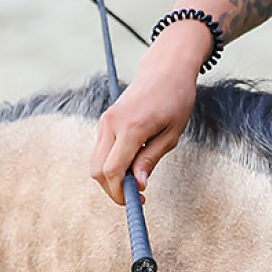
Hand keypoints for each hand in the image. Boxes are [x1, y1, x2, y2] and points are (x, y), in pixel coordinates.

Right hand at [90, 21, 208, 204]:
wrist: (165, 70)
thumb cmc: (175, 100)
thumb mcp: (171, 135)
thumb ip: (151, 159)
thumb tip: (138, 184)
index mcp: (129, 128)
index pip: (112, 170)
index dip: (121, 193)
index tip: (137, 201)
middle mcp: (111, 124)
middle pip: (97, 170)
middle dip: (113, 190)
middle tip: (137, 197)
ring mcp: (105, 122)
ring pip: (96, 162)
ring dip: (112, 179)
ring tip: (137, 183)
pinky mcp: (106, 122)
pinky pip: (102, 152)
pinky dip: (112, 166)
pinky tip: (132, 168)